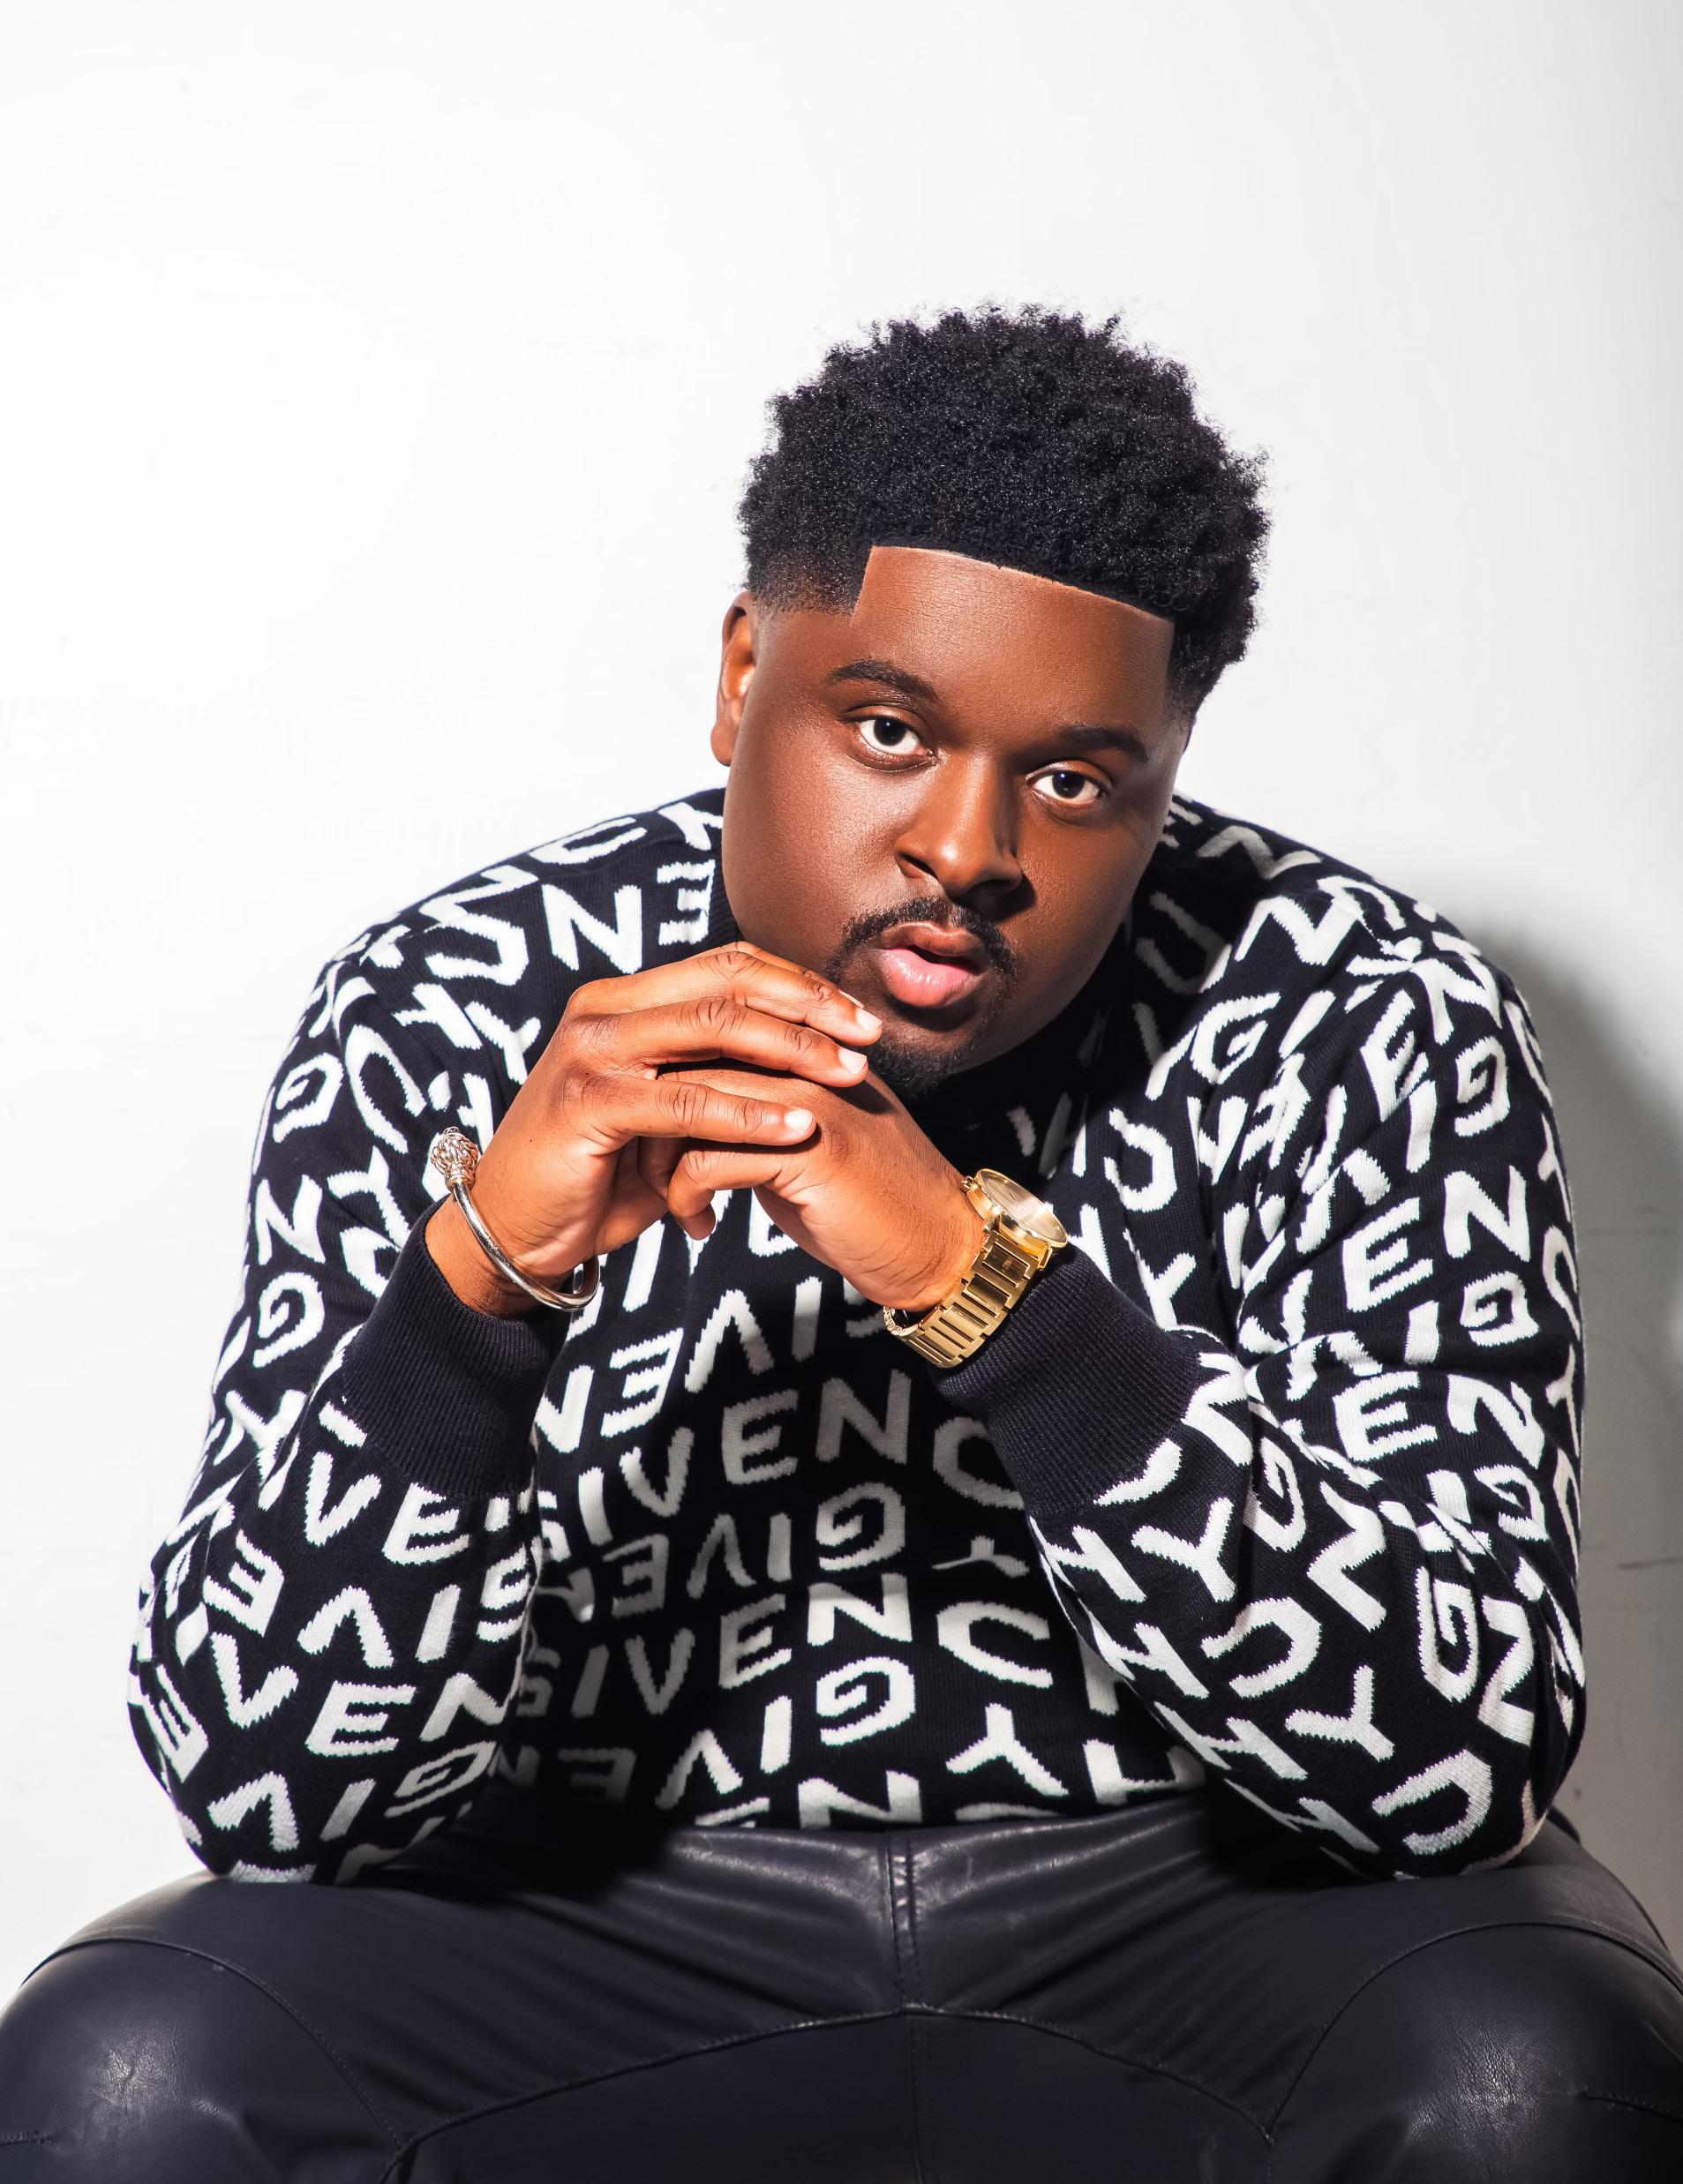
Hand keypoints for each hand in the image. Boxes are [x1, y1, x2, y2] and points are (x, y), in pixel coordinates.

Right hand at [426, 941, 884, 1315]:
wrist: (516, 1232)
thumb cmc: (598, 1176)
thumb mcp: (664, 1113)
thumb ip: (711, 1076)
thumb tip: (801, 1055)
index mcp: (625, 1001)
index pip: (726, 966)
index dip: (797, 983)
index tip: (857, 1015)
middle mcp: (604, 1010)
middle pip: (727, 984)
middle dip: (808, 1006)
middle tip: (868, 1035)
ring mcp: (591, 1051)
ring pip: (712, 1029)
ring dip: (791, 1049)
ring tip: (849, 1074)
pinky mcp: (587, 1102)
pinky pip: (685, 1100)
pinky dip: (748, 1112)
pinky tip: (797, 1125)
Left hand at [635, 1061, 989, 1313]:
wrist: (932, 1247)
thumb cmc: (862, 1199)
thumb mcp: (800, 1136)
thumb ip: (756, 1103)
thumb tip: (684, 1093)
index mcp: (804, 1045)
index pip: (706, 1027)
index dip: (664, 1076)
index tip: (645, 1127)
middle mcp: (805, 1057)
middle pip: (686, 1056)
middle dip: (648, 1113)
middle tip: (642, 1162)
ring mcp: (809, 1096)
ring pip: (688, 1103)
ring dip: (660, 1158)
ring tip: (666, 1196)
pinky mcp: (808, 1149)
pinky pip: (708, 1157)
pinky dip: (686, 1196)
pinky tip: (700, 1224)